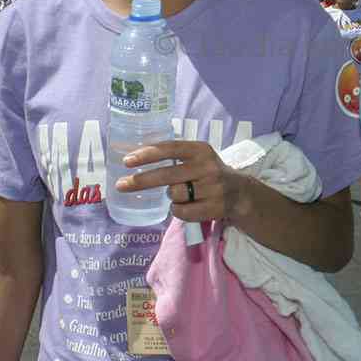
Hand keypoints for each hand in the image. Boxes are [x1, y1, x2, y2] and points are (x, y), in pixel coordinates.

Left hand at [114, 140, 250, 223]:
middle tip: (121, 185)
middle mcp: (207, 167)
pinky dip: (178, 210)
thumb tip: (135, 158)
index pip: (170, 148)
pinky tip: (186, 206)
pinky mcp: (213, 207)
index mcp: (200, 150)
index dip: (148, 154)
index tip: (127, 161)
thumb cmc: (209, 172)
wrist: (240, 193)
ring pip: (173, 195)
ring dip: (170, 197)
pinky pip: (182, 211)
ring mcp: (212, 188)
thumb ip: (175, 155)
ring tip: (180, 194)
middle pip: (167, 175)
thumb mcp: (197, 157)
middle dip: (141, 181)